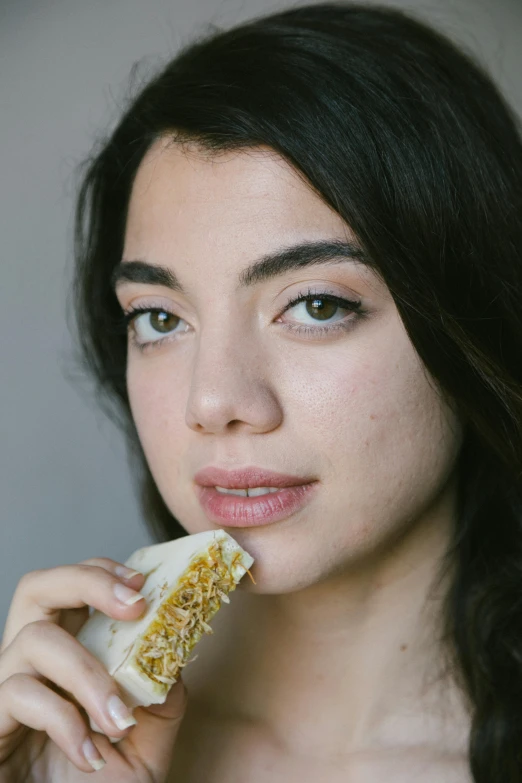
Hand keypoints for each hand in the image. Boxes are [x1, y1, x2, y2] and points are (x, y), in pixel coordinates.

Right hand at [0, 558, 187, 780]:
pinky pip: (17, 693)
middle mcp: (31, 664)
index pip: (72, 587)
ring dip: (87, 673)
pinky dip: (63, 719)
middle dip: (87, 582)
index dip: (103, 572)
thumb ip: (162, 696)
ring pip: (34, 639)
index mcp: (67, 654)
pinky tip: (89, 753)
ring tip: (119, 721)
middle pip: (37, 587)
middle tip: (134, 606)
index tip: (142, 584)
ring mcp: (6, 690)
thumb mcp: (148, 742)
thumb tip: (174, 651)